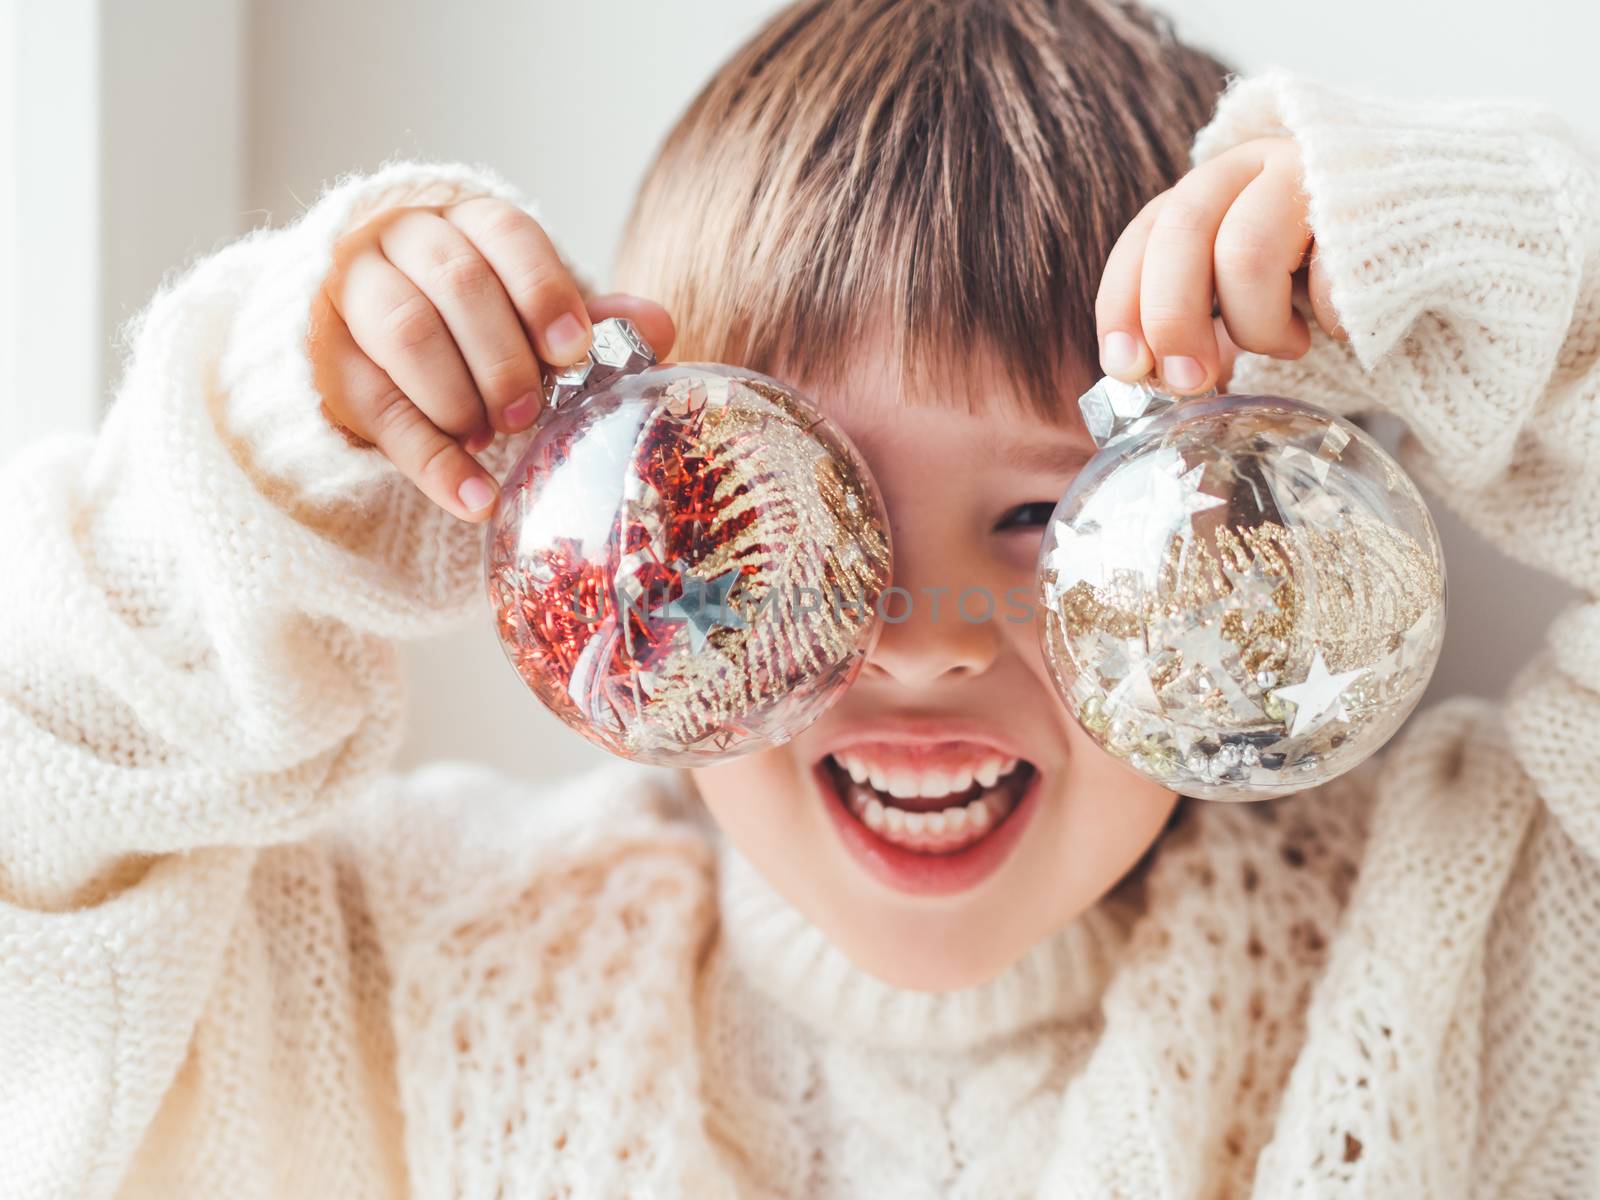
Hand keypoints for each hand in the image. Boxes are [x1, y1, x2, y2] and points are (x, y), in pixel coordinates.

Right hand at [309, 198, 675, 520]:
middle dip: (503, 356)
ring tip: (494, 438)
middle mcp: (402, 240)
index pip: (504, 233)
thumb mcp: (529, 315)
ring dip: (460, 395)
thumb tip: (656, 325)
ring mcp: (354, 295)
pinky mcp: (328, 361)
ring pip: (405, 330)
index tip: (571, 349)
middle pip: (455, 282)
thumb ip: (586, 319)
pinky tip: (474, 499)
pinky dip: (431, 462)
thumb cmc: (472, 325)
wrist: (374, 347)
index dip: (543, 290)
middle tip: (531, 411)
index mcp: (464, 221)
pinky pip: (377, 408)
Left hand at [1094, 137, 1344, 395]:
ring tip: (1287, 345)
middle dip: (1173, 320)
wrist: (1436, 229)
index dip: (1124, 304)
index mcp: (1209, 188)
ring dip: (1256, 325)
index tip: (1125, 367)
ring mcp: (1312, 173)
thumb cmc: (1321, 271)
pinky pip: (1326, 276)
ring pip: (1245, 251)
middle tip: (1190, 382)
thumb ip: (1194, 316)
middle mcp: (1251, 164)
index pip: (1143, 237)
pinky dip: (1324, 319)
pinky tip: (1337, 324)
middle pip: (1184, 232)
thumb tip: (1142, 375)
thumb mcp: (1243, 290)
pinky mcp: (1368, 200)